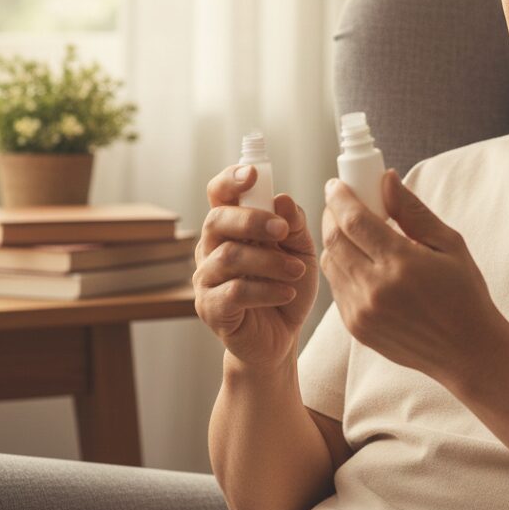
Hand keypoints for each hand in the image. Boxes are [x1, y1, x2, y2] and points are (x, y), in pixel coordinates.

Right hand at [194, 164, 319, 369]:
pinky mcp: (211, 308)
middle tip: (283, 231)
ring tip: (296, 271)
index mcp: (233, 226)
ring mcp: (207, 278)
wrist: (283, 336)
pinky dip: (266, 290)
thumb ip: (293, 224)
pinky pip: (233, 292)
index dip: (230, 179)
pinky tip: (287, 293)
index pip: (219, 193)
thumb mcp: (301, 249)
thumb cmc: (287, 284)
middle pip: (217, 219)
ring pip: (229, 256)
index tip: (253, 174)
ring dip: (269, 261)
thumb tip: (282, 199)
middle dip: (252, 220)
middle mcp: (212, 247)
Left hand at [320, 169, 503, 387]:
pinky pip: (336, 287)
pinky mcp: (356, 328)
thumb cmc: (464, 293)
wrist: (467, 351)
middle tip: (342, 202)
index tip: (337, 184)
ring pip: (331, 263)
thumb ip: (412, 211)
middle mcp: (375, 290)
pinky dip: (342, 267)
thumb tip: (386, 178)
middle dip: (332, 214)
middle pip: (335, 240)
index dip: (340, 197)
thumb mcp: (449, 244)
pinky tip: (361, 261)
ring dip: (335, 240)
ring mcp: (362, 312)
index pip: (354, 220)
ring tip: (353, 231)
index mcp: (402, 264)